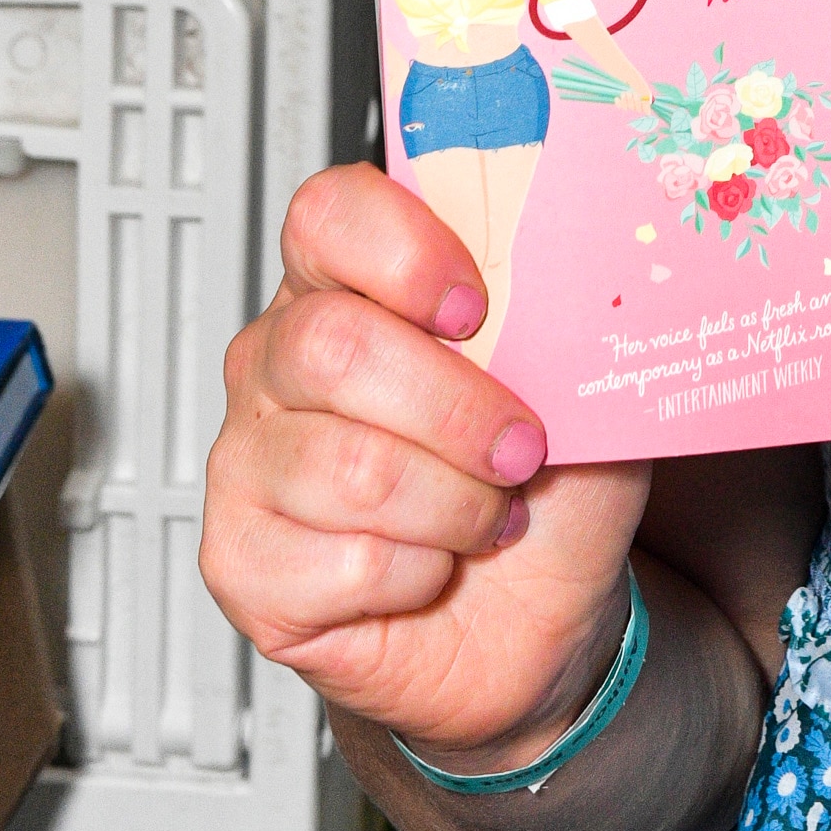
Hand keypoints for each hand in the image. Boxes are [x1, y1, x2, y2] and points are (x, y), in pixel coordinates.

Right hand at [201, 164, 644, 766]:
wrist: (532, 616)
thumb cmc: (548, 484)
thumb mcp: (583, 377)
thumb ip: (568, 306)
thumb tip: (589, 253)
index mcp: (350, 284)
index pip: (329, 214)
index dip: (405, 251)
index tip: (476, 305)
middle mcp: (279, 360)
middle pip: (334, 346)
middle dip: (458, 410)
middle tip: (522, 448)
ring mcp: (247, 462)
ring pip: (348, 468)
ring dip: (455, 505)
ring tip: (487, 515)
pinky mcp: (241, 562)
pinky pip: (342, 563)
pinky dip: (421, 575)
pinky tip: (430, 567)